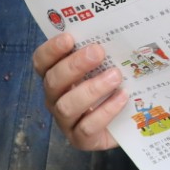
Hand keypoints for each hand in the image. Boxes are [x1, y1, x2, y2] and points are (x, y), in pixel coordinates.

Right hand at [31, 34, 125, 150]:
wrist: (128, 122)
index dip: (51, 49)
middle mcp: (55, 98)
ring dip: (91, 88)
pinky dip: (106, 110)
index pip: (41, 62)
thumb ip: (102, 51)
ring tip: (115, 76)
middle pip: (53, 81)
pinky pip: (87, 127)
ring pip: (67, 106)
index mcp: (56, 76)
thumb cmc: (113, 86)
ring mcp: (65, 121)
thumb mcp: (106, 66)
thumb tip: (113, 30)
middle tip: (98, 52)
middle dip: (74, 65)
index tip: (69, 37)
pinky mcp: (80, 140)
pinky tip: (122, 97)